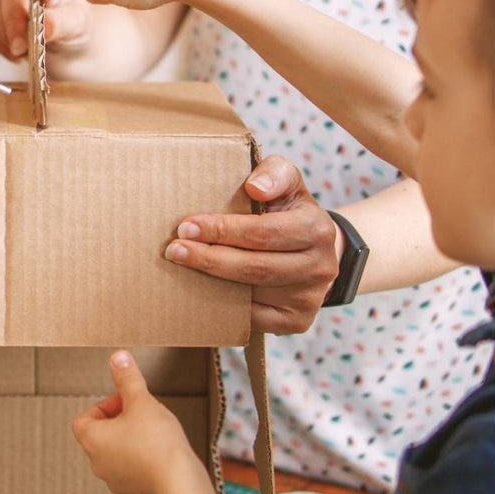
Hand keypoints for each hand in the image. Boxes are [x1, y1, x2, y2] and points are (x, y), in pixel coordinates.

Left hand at [72, 351, 205, 493]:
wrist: (179, 482)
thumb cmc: (157, 440)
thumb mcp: (142, 401)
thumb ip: (127, 379)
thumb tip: (117, 357)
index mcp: (93, 440)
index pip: (83, 420)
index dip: (104, 407)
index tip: (125, 402)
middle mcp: (98, 464)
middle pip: (100, 437)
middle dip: (120, 423)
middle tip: (143, 415)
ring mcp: (115, 483)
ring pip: (117, 456)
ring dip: (130, 443)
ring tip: (155, 435)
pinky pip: (133, 474)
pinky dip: (143, 464)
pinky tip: (162, 456)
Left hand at [164, 156, 340, 334]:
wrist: (316, 250)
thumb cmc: (289, 212)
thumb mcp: (287, 183)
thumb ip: (273, 172)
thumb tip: (254, 187)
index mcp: (318, 230)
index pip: (262, 233)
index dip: (222, 231)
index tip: (187, 227)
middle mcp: (320, 267)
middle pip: (254, 267)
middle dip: (209, 258)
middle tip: (174, 250)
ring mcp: (309, 299)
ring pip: (250, 297)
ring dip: (210, 284)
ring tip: (180, 269)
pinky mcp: (297, 321)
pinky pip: (252, 320)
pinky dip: (223, 308)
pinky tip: (201, 293)